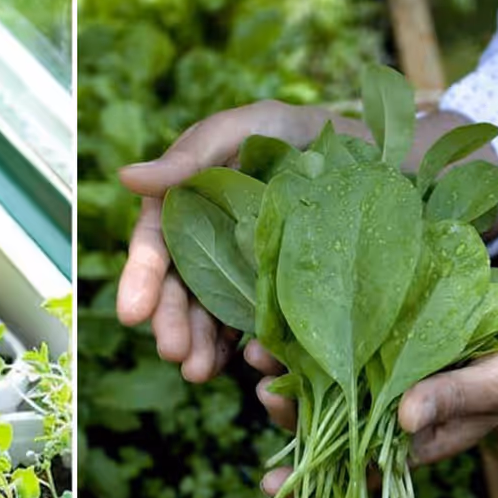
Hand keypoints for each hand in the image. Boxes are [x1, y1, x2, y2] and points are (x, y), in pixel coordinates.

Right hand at [116, 100, 345, 380]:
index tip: (132, 313)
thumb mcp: (248, 127)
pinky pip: (258, 329)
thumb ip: (192, 153)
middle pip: (180, 290)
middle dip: (172, 323)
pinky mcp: (278, 297)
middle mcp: (209, 245)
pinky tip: (250, 365)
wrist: (371, 155)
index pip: (157, 245)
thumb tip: (127, 177)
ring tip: (199, 371)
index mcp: (188, 206)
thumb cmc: (298, 133)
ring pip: (213, 317)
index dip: (141, 278)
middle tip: (174, 352)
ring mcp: (243, 274)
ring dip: (201, 347)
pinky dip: (250, 350)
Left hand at [257, 268, 497, 495]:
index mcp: (414, 436)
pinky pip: (339, 335)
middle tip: (262, 391)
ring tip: (257, 353)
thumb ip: (455, 399)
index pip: (356, 467)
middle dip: (288, 409)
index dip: (312, 477)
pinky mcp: (380, 330)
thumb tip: (404, 418)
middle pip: (326, 418)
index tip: (271, 484)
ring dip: (288, 367)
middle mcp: (388, 406)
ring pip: (322, 376)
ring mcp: (381, 368)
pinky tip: (279, 317)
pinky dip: (308, 330)